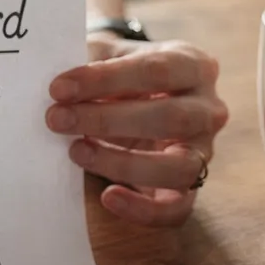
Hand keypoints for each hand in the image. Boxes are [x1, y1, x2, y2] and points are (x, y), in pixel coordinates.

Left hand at [46, 34, 228, 225]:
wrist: (133, 100)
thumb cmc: (118, 75)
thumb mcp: (107, 55)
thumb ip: (89, 61)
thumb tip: (59, 86)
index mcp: (192, 65)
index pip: (157, 70)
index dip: (106, 79)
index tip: (58, 88)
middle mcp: (208, 109)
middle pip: (171, 117)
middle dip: (107, 120)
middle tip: (57, 119)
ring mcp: (204, 151)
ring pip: (178, 166)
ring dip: (122, 163)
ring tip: (76, 152)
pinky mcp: (189, 188)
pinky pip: (176, 208)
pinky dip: (142, 209)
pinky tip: (108, 196)